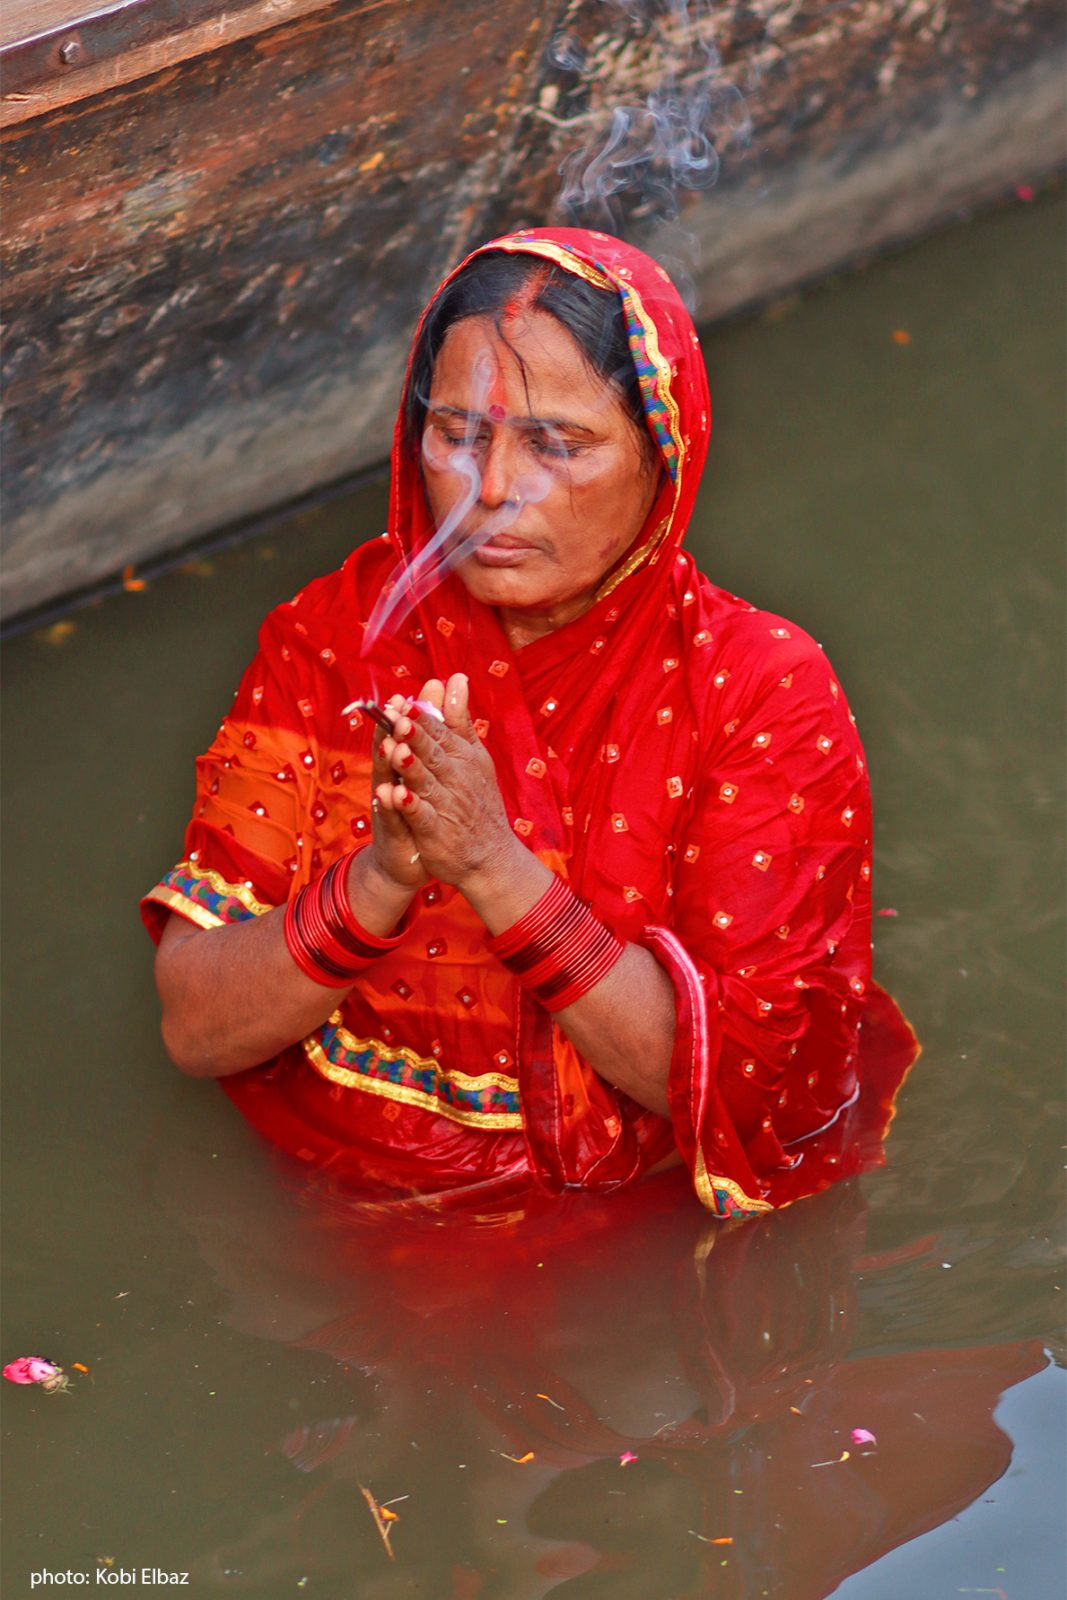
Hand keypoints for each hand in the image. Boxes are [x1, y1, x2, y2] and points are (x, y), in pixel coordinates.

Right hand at [364, 690, 432, 890]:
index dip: (401, 716)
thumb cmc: (418, 808)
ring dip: (388, 764)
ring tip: (392, 747)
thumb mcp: (427, 766)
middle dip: (391, 731)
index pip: (400, 734)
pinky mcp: (393, 831)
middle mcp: (390, 780)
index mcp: (402, 764)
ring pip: (386, 780)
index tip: (402, 695)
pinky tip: (392, 794)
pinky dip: (392, 805)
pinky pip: (391, 816)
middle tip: (394, 710)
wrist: (408, 859)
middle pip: (388, 751)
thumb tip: (437, 683)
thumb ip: (432, 725)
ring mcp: (388, 806)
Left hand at [374, 673, 519, 891]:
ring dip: (410, 767)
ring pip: (424, 782)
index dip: (421, 718)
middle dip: (416, 736)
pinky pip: (422, 817)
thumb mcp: (474, 756)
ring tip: (395, 750)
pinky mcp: (436, 833)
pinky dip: (410, 806)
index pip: (439, 732)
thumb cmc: (477, 800)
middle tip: (399, 718)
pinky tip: (395, 795)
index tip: (405, 702)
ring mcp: (446, 806)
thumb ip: (459, 719)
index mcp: (462, 757)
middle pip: (432, 753)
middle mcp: (456, 779)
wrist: (491, 856)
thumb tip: (455, 677)